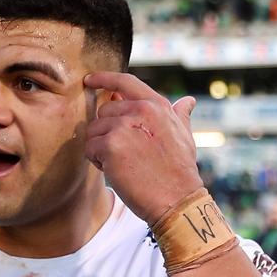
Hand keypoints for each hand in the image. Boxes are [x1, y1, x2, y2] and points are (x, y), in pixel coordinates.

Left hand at [83, 72, 202, 223]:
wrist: (176, 198)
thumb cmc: (180, 170)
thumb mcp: (184, 136)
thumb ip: (180, 115)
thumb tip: (187, 101)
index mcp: (156, 105)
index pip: (125, 82)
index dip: (104, 78)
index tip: (90, 79)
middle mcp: (139, 110)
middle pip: (104, 111)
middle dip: (107, 131)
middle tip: (124, 152)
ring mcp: (123, 127)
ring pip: (94, 130)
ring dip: (101, 148)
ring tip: (122, 163)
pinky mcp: (110, 146)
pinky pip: (90, 148)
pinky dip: (97, 161)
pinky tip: (116, 171)